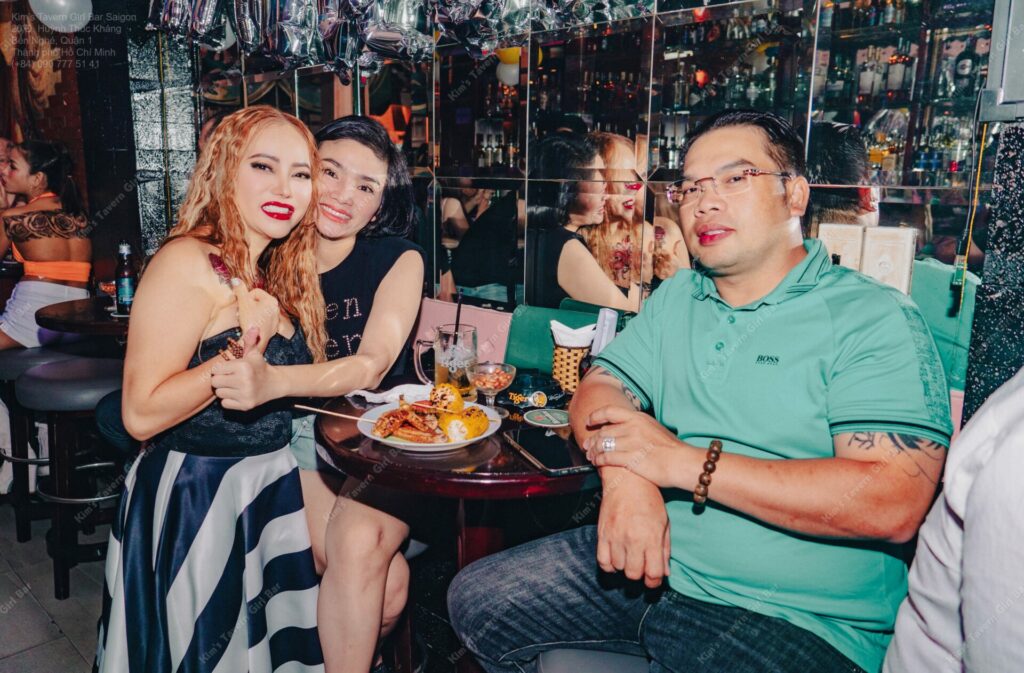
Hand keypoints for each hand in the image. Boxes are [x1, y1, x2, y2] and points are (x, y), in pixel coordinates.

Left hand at [211, 327, 281, 410]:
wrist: (274, 383)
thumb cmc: (259, 366)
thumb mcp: (254, 353)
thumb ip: (249, 340)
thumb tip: (253, 327)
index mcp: (243, 366)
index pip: (216, 370)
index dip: (221, 369)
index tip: (229, 369)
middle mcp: (244, 381)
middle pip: (215, 382)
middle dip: (220, 380)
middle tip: (230, 378)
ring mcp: (245, 394)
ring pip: (219, 393)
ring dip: (224, 390)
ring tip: (234, 386)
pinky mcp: (245, 405)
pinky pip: (225, 404)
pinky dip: (229, 400)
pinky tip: (237, 394)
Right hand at [232, 279, 279, 354]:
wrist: (256, 341)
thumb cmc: (251, 321)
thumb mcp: (243, 303)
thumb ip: (240, 290)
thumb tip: (235, 279)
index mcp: (271, 300)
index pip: (255, 292)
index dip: (246, 297)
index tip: (242, 305)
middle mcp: (276, 309)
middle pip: (258, 301)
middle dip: (248, 306)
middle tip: (241, 313)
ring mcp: (275, 319)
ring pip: (260, 311)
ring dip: (251, 313)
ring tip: (245, 320)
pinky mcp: (273, 328)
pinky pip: (263, 320)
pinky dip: (256, 321)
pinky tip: (251, 326)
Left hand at [582, 405, 689, 488]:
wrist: (682, 462)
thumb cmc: (672, 449)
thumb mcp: (654, 428)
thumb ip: (638, 426)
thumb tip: (626, 429)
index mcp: (638, 418)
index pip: (610, 412)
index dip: (596, 416)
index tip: (589, 421)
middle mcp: (632, 427)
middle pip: (604, 431)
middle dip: (592, 439)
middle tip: (586, 445)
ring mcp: (630, 443)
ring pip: (602, 445)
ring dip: (593, 451)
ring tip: (590, 456)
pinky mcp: (630, 459)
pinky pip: (607, 458)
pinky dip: (599, 460)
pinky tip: (597, 463)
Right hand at [596, 470, 670, 587]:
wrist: (626, 479)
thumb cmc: (649, 499)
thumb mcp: (664, 523)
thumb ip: (665, 549)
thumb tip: (664, 573)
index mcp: (651, 537)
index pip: (653, 574)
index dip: (654, 581)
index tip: (654, 578)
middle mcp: (632, 540)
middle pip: (634, 574)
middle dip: (640, 575)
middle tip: (642, 568)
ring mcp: (615, 537)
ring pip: (618, 568)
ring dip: (625, 567)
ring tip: (630, 558)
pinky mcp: (602, 533)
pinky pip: (602, 561)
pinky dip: (609, 565)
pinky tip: (616, 558)